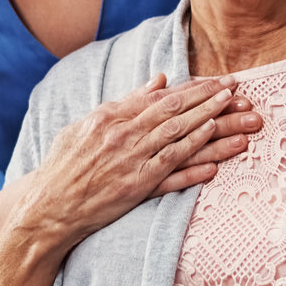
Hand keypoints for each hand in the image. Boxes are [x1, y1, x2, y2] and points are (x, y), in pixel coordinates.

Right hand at [18, 73, 258, 251]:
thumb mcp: (88, 124)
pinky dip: (193, 169)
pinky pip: (170, 176)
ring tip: (237, 119)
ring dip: (212, 128)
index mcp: (112, 115)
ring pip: (179, 140)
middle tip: (238, 91)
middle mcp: (124, 135)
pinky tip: (215, 163)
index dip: (194, 88)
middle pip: (176, 113)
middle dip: (210, 100)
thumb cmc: (66, 164)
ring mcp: (131, 163)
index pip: (162, 97)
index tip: (219, 81)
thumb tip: (159, 79)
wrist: (48, 205)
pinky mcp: (136, 189)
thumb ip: (127, 101)